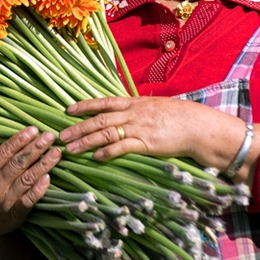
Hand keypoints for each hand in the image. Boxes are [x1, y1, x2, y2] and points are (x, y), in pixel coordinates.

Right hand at [0, 126, 60, 250]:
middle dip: (36, 148)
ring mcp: (5, 202)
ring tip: (56, 152)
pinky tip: (49, 177)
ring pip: (27, 179)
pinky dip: (39, 189)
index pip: (4, 153)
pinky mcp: (15, 215)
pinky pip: (29, 200)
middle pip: (18, 164)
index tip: (33, 130)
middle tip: (50, 136)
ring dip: (43, 165)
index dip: (19, 140)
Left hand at [60, 96, 240, 164]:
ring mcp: (139, 127)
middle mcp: (133, 113)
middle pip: (99, 119)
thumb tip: (127, 113)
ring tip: (70, 149)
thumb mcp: (157, 107)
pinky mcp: (146, 143)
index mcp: (135, 102)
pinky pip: (122, 147)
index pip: (104, 102)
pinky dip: (107, 151)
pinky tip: (95, 157)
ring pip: (106, 133)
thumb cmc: (181, 117)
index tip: (68, 110)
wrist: (198, 126)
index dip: (85, 106)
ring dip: (86, 141)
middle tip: (60, 135)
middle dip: (78, 127)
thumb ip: (140, 110)